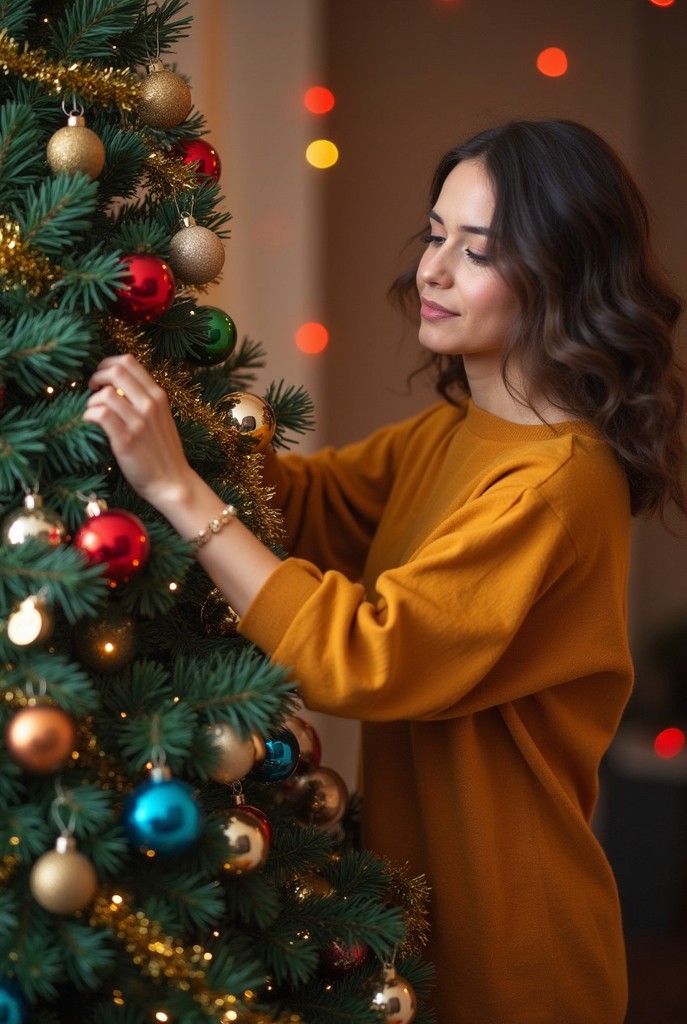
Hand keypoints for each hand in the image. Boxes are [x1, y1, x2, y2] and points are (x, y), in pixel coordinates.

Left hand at [83, 354, 195, 510]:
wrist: (172, 482)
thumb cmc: (163, 452)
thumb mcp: (161, 418)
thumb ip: (144, 399)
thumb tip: (116, 385)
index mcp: (158, 396)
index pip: (129, 361)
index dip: (108, 364)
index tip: (102, 378)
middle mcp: (150, 405)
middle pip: (115, 371)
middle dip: (97, 377)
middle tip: (92, 390)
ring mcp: (138, 422)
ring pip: (104, 394)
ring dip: (91, 401)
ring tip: (94, 412)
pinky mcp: (126, 440)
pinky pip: (100, 415)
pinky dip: (89, 415)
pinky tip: (90, 423)